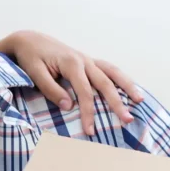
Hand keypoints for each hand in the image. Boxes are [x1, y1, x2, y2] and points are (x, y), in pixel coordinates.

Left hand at [0, 30, 144, 135]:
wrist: (30, 40)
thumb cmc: (31, 58)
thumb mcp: (35, 73)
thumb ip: (51, 89)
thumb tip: (68, 106)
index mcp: (71, 63)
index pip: (85, 92)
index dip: (89, 112)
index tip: (90, 130)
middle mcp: (84, 60)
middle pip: (105, 83)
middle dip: (117, 103)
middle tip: (128, 119)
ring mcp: (88, 59)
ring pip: (112, 72)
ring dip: (127, 86)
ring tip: (140, 100)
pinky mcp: (88, 61)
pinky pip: (109, 69)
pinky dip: (120, 79)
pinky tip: (130, 88)